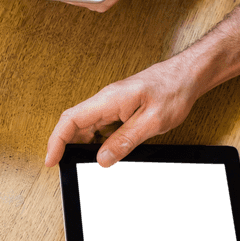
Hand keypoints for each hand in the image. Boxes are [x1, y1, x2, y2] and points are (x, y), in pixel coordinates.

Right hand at [44, 56, 199, 167]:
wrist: (188, 74)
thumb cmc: (174, 90)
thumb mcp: (152, 121)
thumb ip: (126, 140)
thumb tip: (103, 159)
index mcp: (109, 99)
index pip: (70, 120)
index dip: (56, 141)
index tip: (51, 160)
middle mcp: (106, 99)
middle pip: (74, 123)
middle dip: (65, 145)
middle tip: (67, 166)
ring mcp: (112, 103)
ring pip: (86, 125)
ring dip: (81, 144)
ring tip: (83, 162)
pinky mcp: (119, 107)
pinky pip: (100, 124)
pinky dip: (96, 139)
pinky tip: (103, 151)